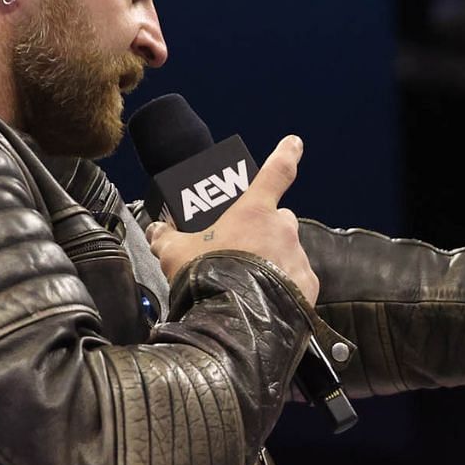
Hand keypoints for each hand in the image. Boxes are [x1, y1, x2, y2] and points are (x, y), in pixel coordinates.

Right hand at [146, 135, 319, 303]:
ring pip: (287, 250)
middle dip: (264, 230)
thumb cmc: (207, 278)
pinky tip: (265, 298)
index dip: (285, 154)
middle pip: (279, 219)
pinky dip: (285, 285)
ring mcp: (297, 256)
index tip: (294, 143)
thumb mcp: (175, 253)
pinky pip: (297, 278)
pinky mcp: (307, 284)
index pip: (276, 171)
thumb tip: (157, 230)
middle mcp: (282, 229)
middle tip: (243, 250)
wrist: (234, 321)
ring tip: (249, 281)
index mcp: (254, 211)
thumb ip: (167, 237)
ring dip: (273, 259)